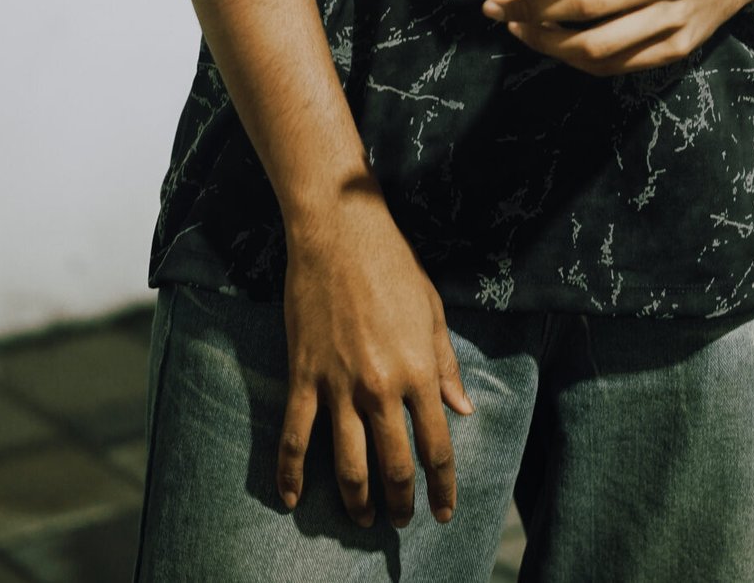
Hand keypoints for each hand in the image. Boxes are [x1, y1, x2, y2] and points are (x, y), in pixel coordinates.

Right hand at [278, 181, 473, 529]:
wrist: (340, 232)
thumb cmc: (393, 265)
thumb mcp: (432, 311)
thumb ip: (446, 365)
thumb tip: (462, 410)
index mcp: (419, 371)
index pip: (436, 447)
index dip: (442, 487)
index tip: (443, 511)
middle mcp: (381, 387)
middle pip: (393, 465)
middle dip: (400, 503)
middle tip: (401, 521)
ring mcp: (339, 385)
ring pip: (348, 463)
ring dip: (357, 500)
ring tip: (362, 519)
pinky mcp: (303, 375)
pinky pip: (295, 436)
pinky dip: (291, 474)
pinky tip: (292, 500)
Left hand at [480, 0, 753, 75]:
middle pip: (594, 6)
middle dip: (537, 9)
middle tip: (496, 6)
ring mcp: (679, 19)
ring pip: (602, 45)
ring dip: (549, 42)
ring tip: (515, 27)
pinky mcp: (679, 47)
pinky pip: (618, 64)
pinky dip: (576, 59)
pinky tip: (549, 42)